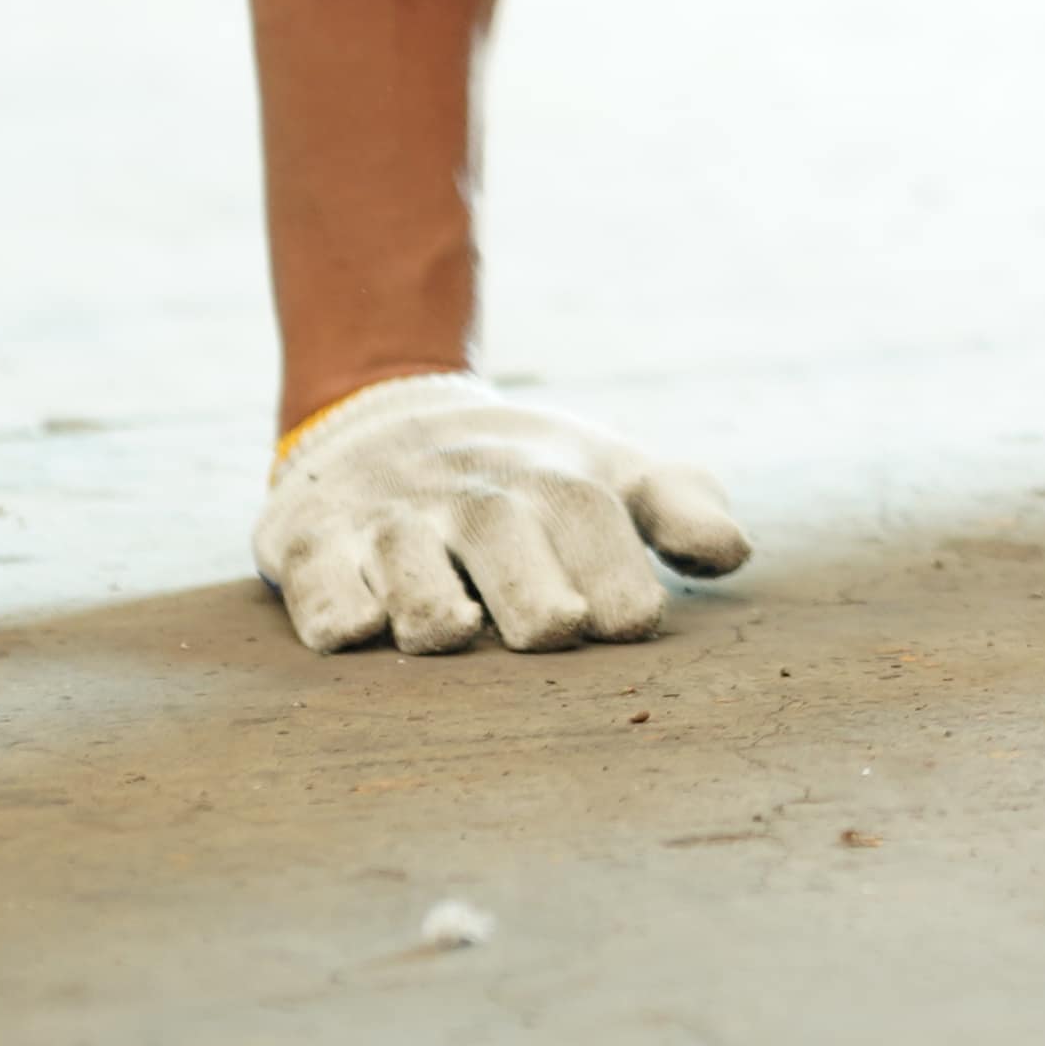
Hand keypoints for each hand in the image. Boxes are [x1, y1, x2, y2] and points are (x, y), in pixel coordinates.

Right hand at [251, 374, 748, 653]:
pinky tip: (360, 629)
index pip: (592, 522)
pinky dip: (337, 610)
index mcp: (551, 482)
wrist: (384, 414)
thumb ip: (678, 507)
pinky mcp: (311, 544)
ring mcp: (387, 521)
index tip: (630, 623)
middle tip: (554, 628)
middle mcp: (469, 497)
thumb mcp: (608, 472)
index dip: (616, 576)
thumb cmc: (523, 476)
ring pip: (408, 570)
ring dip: (432, 607)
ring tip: (455, 631)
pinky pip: (319, 585)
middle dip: (532, 592)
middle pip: (505, 540)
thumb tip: (733, 555)